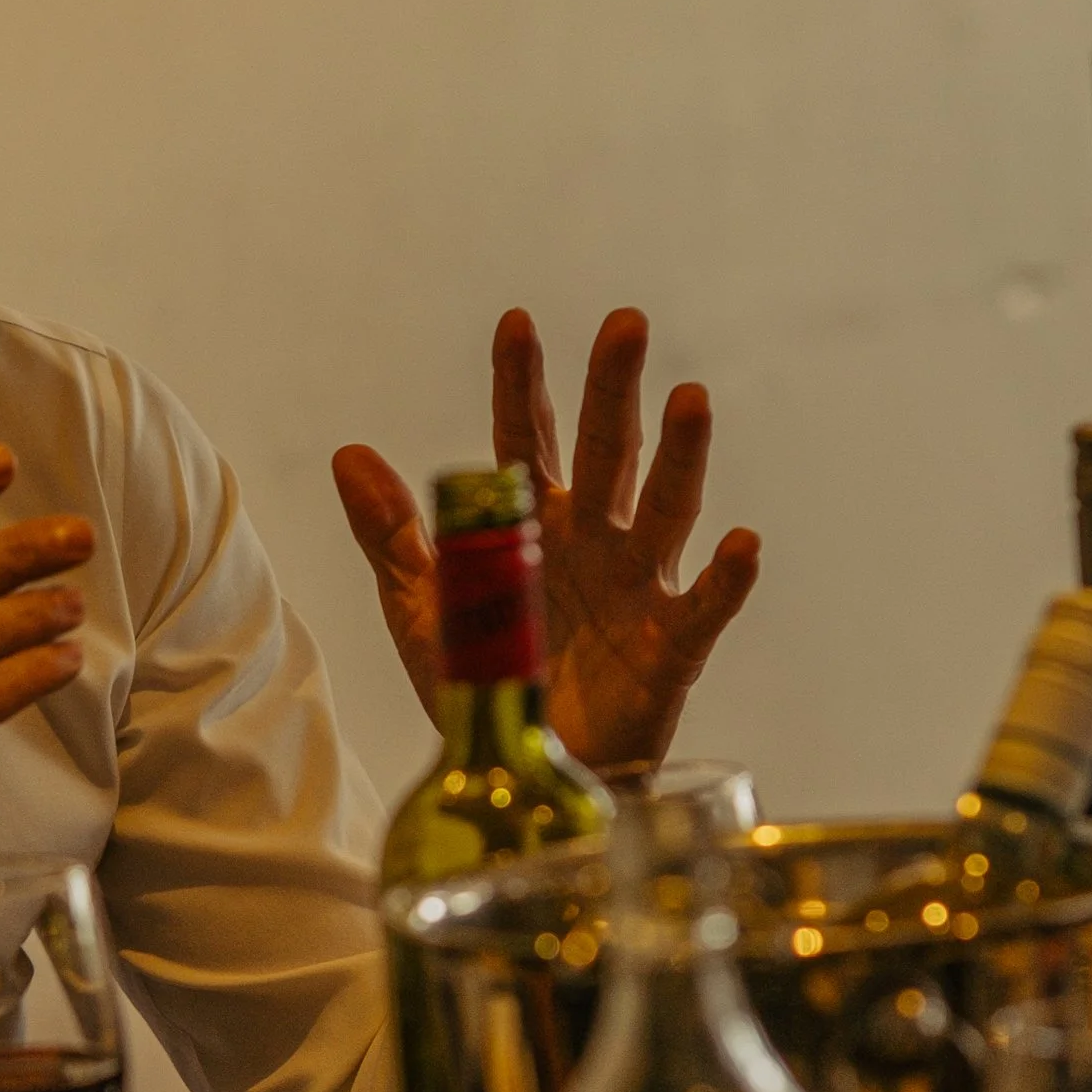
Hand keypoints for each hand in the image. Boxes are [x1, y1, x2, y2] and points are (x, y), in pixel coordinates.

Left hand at [333, 308, 761, 772]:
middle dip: (613, 389)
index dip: (521, 384)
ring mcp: (637, 587)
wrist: (519, 768)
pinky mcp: (670, 647)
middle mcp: (593, 539)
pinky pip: (705, 608)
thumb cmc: (482, 679)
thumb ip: (392, 533)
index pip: (528, 438)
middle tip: (625, 323)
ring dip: (680, 456)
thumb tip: (349, 454)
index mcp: (534, 522)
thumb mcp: (422, 607)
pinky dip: (726, 578)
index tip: (515, 322)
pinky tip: (742, 541)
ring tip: (691, 398)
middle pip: (608, 451)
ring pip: (663, 509)